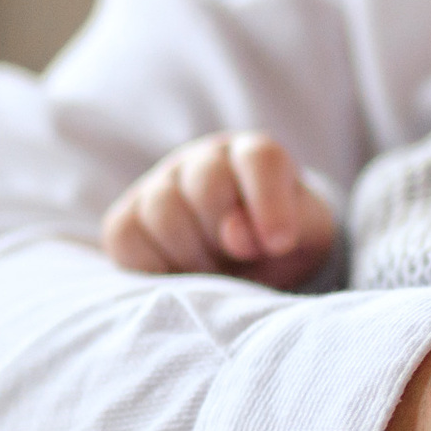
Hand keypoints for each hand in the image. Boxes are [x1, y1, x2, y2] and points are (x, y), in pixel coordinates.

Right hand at [101, 132, 337, 289]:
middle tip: (240, 260)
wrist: (245, 266)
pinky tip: (179, 275)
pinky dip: (153, 266)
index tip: (280, 244)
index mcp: (253, 155)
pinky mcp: (126, 219)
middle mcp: (203, 160)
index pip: (259, 159)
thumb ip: (286, 226)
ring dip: (192, 254)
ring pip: (162, 207)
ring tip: (213, 273)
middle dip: (226, 233)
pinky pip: (125, 236)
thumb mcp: (304, 236)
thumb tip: (234, 235)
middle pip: (206, 182)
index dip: (268, 201)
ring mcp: (159, 185)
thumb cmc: (279, 245)